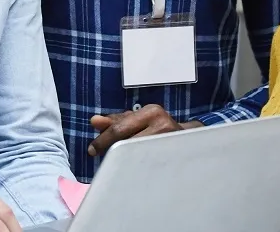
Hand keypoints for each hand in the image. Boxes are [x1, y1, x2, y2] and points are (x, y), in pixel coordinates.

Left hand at [86, 104, 201, 155]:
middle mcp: (163, 123)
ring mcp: (169, 140)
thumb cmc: (157, 127)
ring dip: (124, 160)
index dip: (103, 140)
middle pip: (128, 142)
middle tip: (101, 159)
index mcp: (151, 112)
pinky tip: (131, 168)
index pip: (120, 127)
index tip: (92, 150)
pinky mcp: (173, 155)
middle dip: (111, 151)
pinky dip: (136, 165)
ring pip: (137, 154)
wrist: (188, 137)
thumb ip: (116, 121)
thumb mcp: (137, 119)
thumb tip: (94, 121)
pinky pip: (149, 163)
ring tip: (117, 164)